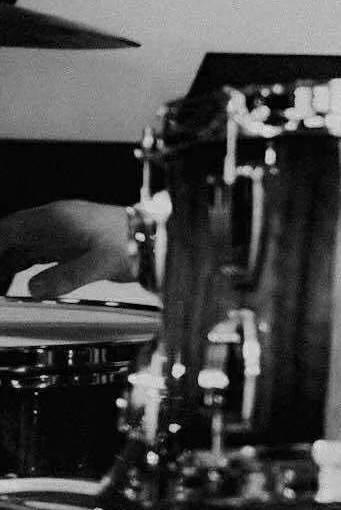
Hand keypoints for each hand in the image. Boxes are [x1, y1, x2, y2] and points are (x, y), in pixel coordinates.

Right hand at [0, 199, 136, 297]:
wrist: (156, 238)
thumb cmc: (133, 241)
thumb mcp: (101, 262)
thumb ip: (67, 276)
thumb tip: (33, 288)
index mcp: (57, 218)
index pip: (10, 229)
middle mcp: (55, 222)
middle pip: (10, 239)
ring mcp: (61, 233)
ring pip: (20, 248)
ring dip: (5, 268)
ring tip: (1, 291)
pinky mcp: (69, 246)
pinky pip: (34, 256)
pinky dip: (20, 270)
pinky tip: (16, 287)